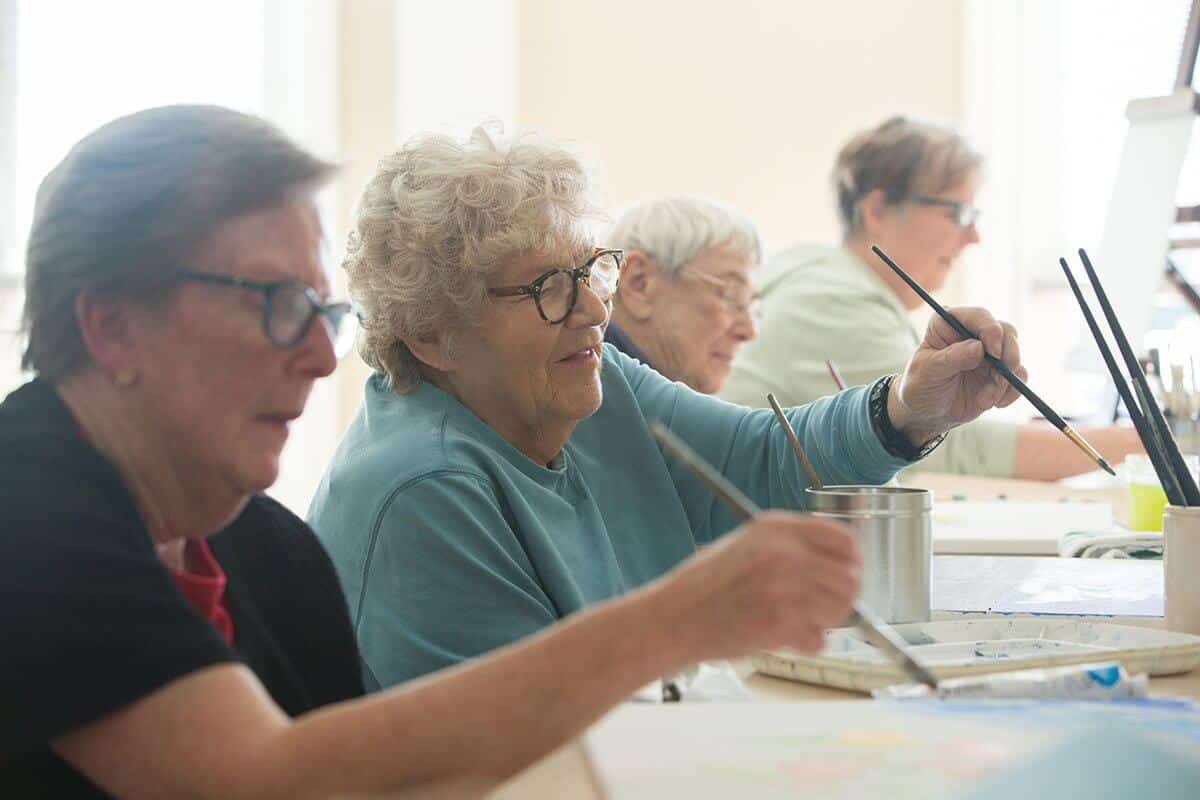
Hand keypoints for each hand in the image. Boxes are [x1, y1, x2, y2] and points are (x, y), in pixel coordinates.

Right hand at [650, 512, 861, 659]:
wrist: (673, 618)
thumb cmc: (704, 585)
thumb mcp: (746, 544)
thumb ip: (790, 546)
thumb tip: (837, 561)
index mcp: (777, 527)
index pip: (844, 539)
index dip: (851, 561)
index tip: (845, 574)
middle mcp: (785, 552)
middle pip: (850, 577)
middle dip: (843, 598)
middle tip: (825, 608)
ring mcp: (785, 587)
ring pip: (840, 610)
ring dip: (826, 622)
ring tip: (799, 623)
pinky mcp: (781, 622)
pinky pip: (818, 639)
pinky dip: (806, 644)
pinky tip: (782, 637)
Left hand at [887, 306, 1024, 445]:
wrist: (927, 413)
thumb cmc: (921, 386)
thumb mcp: (928, 372)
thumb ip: (952, 358)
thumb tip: (979, 348)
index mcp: (949, 324)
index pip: (978, 316)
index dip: (990, 330)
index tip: (993, 352)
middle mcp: (973, 333)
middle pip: (1006, 332)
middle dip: (1008, 356)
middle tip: (999, 378)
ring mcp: (989, 352)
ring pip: (1014, 355)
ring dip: (1004, 381)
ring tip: (984, 400)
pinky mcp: (1000, 372)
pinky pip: (1019, 376)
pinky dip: (1011, 391)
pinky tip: (994, 403)